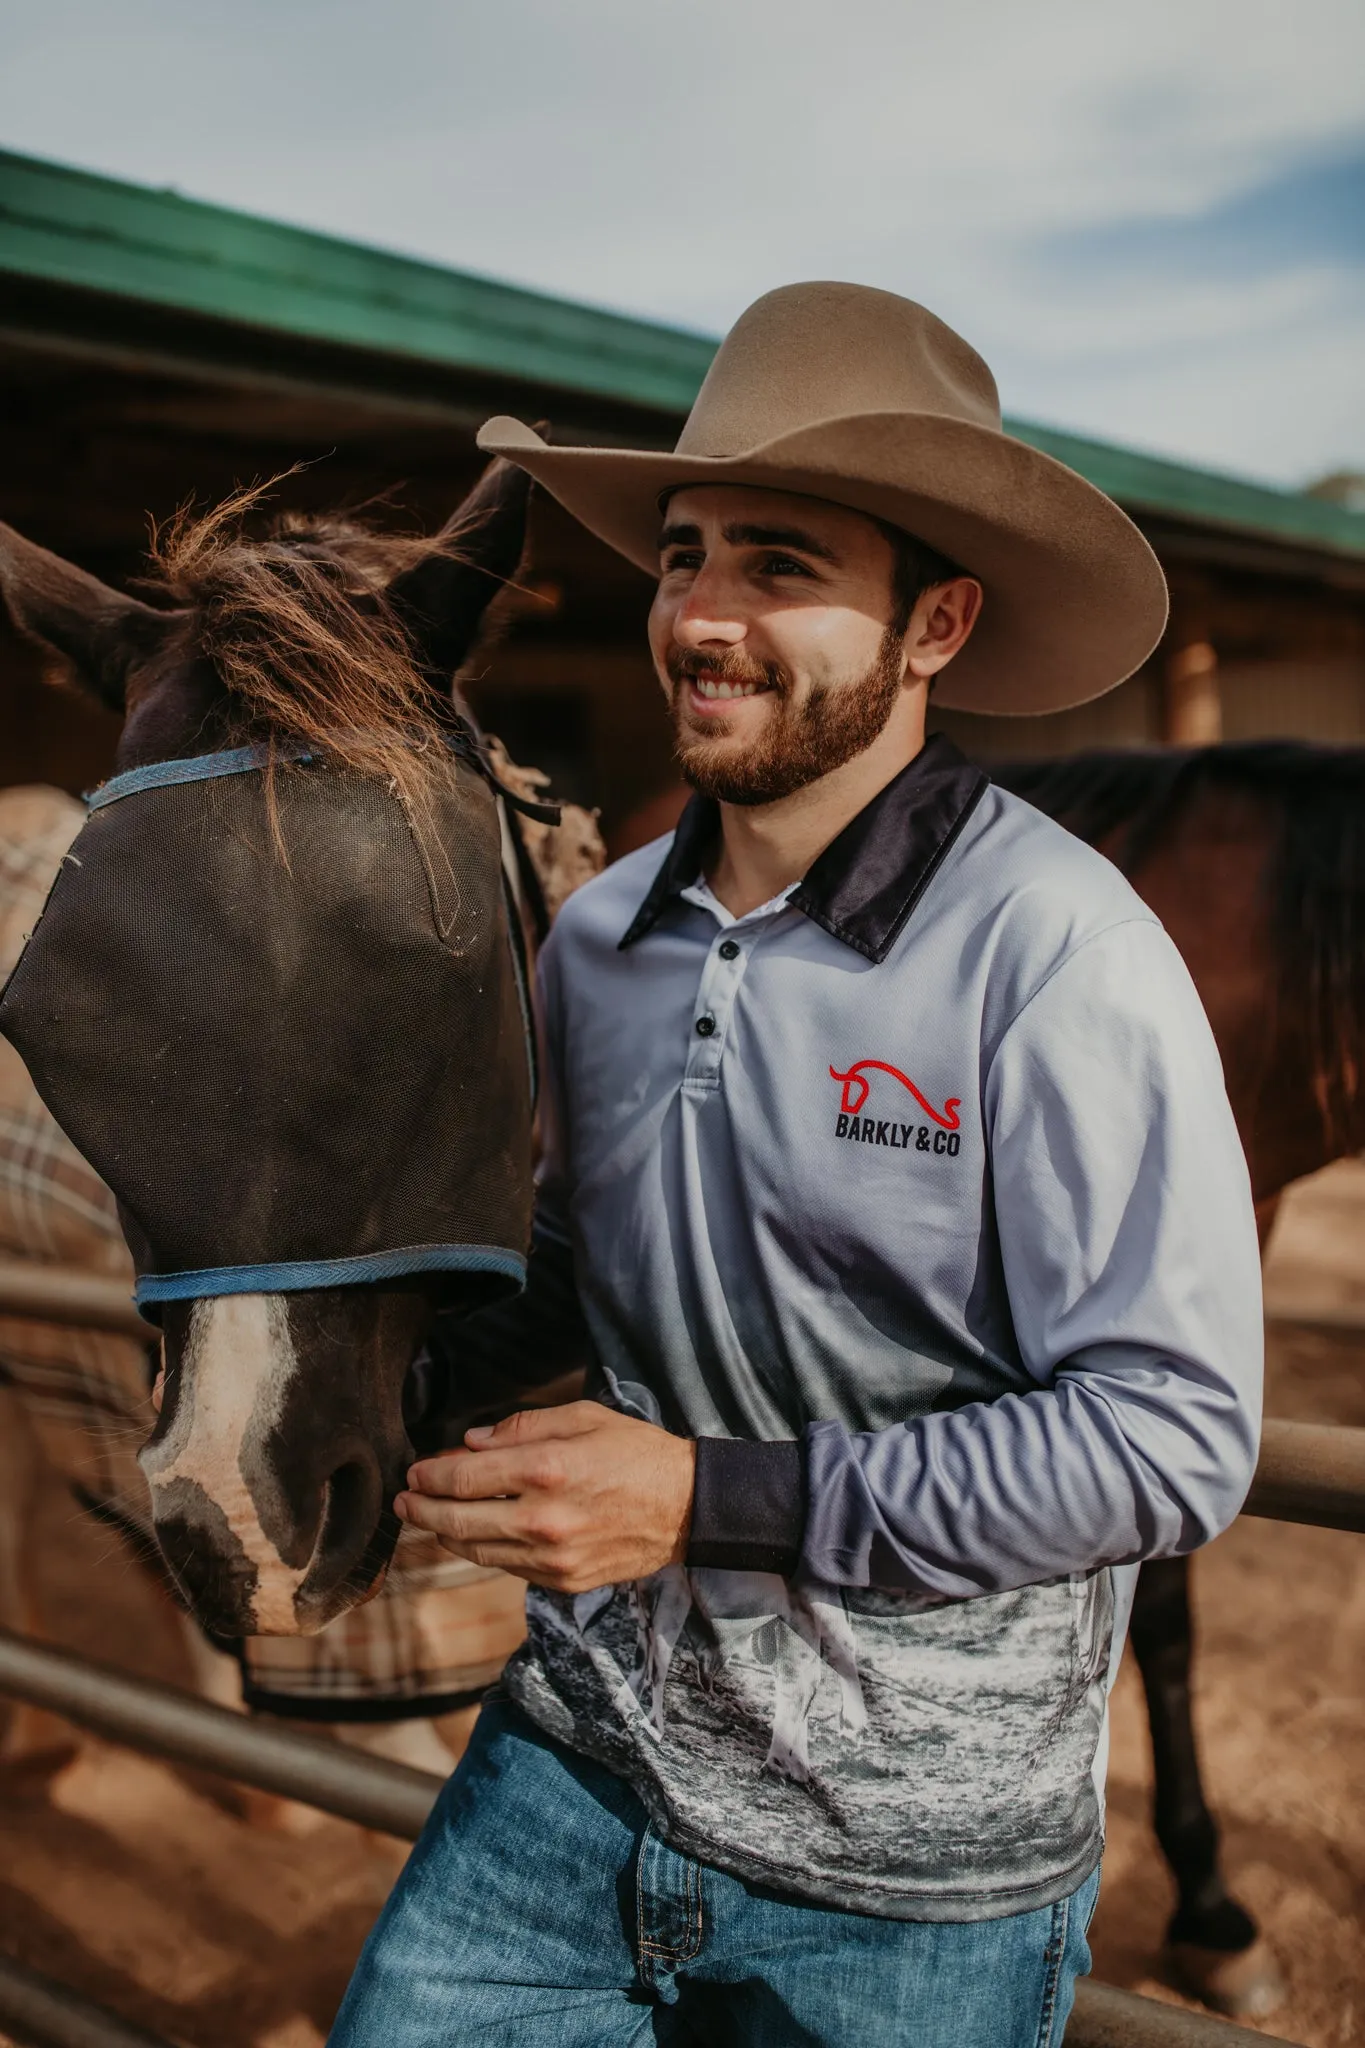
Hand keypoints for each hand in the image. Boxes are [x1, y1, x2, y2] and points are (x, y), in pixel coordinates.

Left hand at [395, 1401, 694, 1593]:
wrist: (686, 1508)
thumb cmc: (636, 1453)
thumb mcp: (582, 1418)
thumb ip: (521, 1427)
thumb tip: (471, 1443)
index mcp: (547, 1469)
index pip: (463, 1478)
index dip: (429, 1476)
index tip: (414, 1472)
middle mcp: (543, 1518)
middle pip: (456, 1520)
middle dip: (420, 1510)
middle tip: (404, 1501)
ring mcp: (551, 1556)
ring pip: (475, 1550)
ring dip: (444, 1534)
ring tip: (429, 1519)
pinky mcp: (561, 1581)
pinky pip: (506, 1567)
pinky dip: (483, 1550)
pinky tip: (474, 1535)